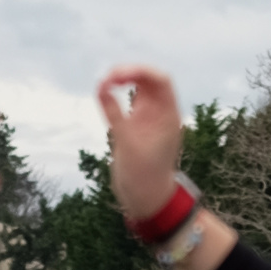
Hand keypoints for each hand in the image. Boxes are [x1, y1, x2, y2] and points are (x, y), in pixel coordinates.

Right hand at [95, 67, 186, 221]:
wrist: (146, 198)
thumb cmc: (144, 176)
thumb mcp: (128, 145)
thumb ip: (114, 115)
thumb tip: (102, 87)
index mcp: (168, 116)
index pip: (160, 81)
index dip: (141, 71)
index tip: (117, 74)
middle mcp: (161, 113)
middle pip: (148, 80)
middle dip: (128, 73)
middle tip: (105, 78)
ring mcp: (149, 117)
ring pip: (139, 87)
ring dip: (122, 80)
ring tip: (103, 83)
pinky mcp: (136, 124)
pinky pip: (128, 100)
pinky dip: (116, 94)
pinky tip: (103, 93)